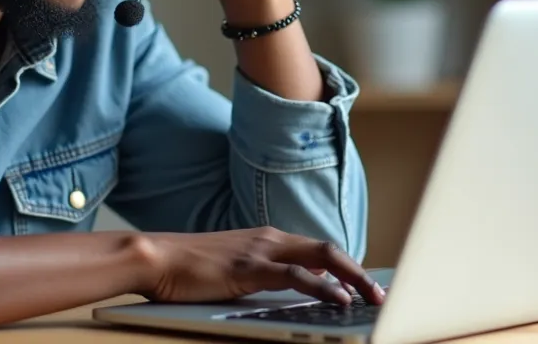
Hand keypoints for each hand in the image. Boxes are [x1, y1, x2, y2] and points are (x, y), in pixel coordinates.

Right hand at [136, 227, 385, 305]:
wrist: (156, 257)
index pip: (319, 251)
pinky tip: (338, 299)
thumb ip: (262, 275)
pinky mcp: (249, 267)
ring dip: (353, 277)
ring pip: (321, 257)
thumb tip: (290, 292)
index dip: (348, 267)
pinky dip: (322, 286)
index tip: (368, 286)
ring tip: (372, 297)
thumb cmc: (189, 269)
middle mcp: (271, 239)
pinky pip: (295, 275)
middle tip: (381, 294)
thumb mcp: (235, 270)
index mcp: (269, 240)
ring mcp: (261, 250)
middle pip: (329, 249)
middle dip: (360, 271)